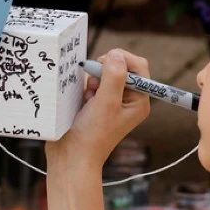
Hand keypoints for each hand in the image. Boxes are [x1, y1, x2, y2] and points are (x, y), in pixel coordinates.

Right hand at [47, 49, 151, 175]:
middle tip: (94, 86)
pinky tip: (82, 102)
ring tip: (87, 99)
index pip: (138, 66)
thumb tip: (117, 54)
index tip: (104, 64)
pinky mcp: (95, 102)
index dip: (122, 60)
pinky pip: (90, 83)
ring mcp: (110, 100)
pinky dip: (84, 88)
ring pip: (102, 74)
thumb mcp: (106, 103)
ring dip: (91, 81)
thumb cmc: (93, 135)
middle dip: (103, 72)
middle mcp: (127, 99)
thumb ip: (114, 77)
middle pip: (119, 67)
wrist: (71, 156)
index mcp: (138, 100)